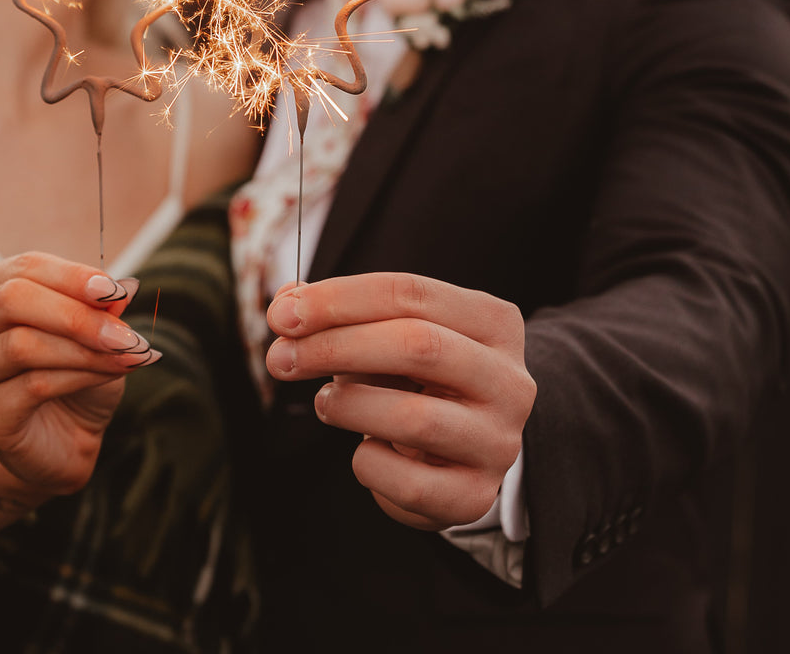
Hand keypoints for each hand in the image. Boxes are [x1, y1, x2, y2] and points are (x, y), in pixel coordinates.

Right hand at [0, 254, 159, 500]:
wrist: (63, 439)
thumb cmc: (73, 370)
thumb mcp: (93, 329)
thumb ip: (99, 307)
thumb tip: (120, 290)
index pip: (26, 267)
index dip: (74, 277)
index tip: (118, 292)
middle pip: (12, 299)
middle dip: (77, 315)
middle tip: (126, 333)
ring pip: (22, 345)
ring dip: (85, 349)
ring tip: (128, 355)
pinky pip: (34, 386)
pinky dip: (81, 377)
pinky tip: (109, 376)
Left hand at [265, 273, 534, 530]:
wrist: (460, 450)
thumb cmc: (416, 378)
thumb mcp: (386, 333)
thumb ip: (337, 313)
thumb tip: (285, 305)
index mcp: (492, 322)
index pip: (410, 292)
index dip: (338, 299)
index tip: (282, 313)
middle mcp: (509, 380)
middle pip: (417, 345)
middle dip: (335, 347)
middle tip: (280, 358)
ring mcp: (499, 441)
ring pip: (413, 416)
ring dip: (348, 405)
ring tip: (325, 403)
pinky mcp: (476, 495)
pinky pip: (408, 482)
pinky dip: (367, 463)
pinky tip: (364, 447)